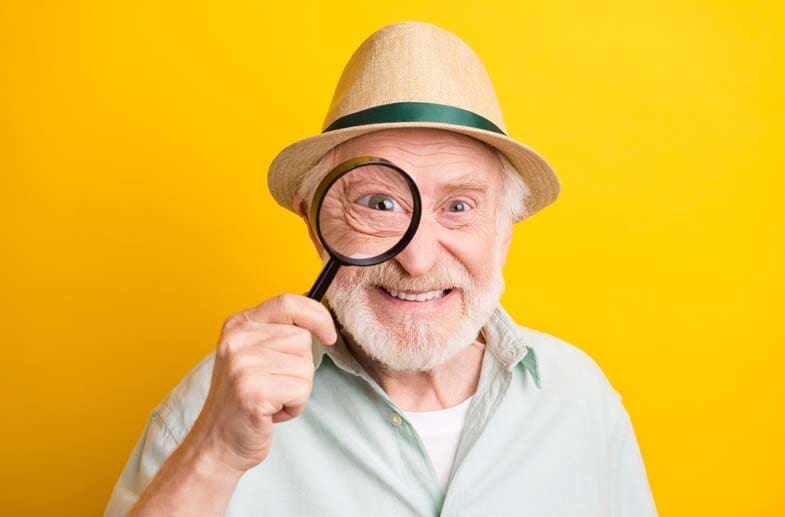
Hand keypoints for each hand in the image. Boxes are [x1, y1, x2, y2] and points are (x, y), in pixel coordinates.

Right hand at [186, 293, 336, 474]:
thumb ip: (278, 333)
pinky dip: (294, 407)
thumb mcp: (253, 355)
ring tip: (271, 399)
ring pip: (305, 366)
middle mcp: (237, 340)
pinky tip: (271, 412)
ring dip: (297, 389)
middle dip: (300, 367)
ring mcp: (242, 364)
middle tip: (274, 385)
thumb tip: (319, 317)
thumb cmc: (243, 400)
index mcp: (238, 325)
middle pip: (302, 339)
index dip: (317, 315)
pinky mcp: (252, 390)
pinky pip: (301, 390)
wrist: (216, 444)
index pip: (288, 302)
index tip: (329, 335)